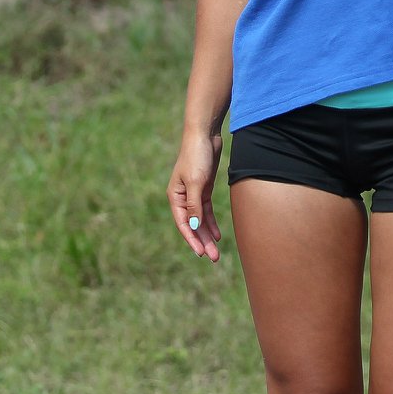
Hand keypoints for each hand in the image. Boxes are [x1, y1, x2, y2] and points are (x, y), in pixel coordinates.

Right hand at [168, 130, 222, 261]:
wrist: (205, 135)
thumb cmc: (197, 156)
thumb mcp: (196, 182)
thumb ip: (194, 205)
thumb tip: (193, 227)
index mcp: (175, 196)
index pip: (183, 224)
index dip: (191, 240)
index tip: (201, 253)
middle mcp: (182, 197)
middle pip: (192, 225)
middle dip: (202, 242)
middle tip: (213, 258)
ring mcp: (194, 194)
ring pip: (200, 220)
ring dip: (207, 236)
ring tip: (216, 252)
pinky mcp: (204, 189)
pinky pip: (206, 211)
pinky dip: (211, 223)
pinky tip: (217, 235)